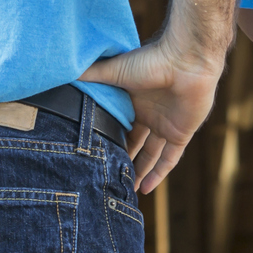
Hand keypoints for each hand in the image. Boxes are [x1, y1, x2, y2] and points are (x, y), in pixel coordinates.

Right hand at [79, 38, 225, 192]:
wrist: (187, 60)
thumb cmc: (151, 60)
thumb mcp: (115, 70)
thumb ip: (90, 74)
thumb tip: (64, 70)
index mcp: (133, 101)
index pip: (117, 127)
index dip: (107, 142)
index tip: (92, 159)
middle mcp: (149, 114)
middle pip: (134, 144)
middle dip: (122, 161)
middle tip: (106, 181)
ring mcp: (166, 124)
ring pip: (150, 155)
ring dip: (139, 172)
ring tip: (124, 192)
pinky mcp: (181, 133)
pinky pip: (169, 159)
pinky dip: (158, 174)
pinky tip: (145, 189)